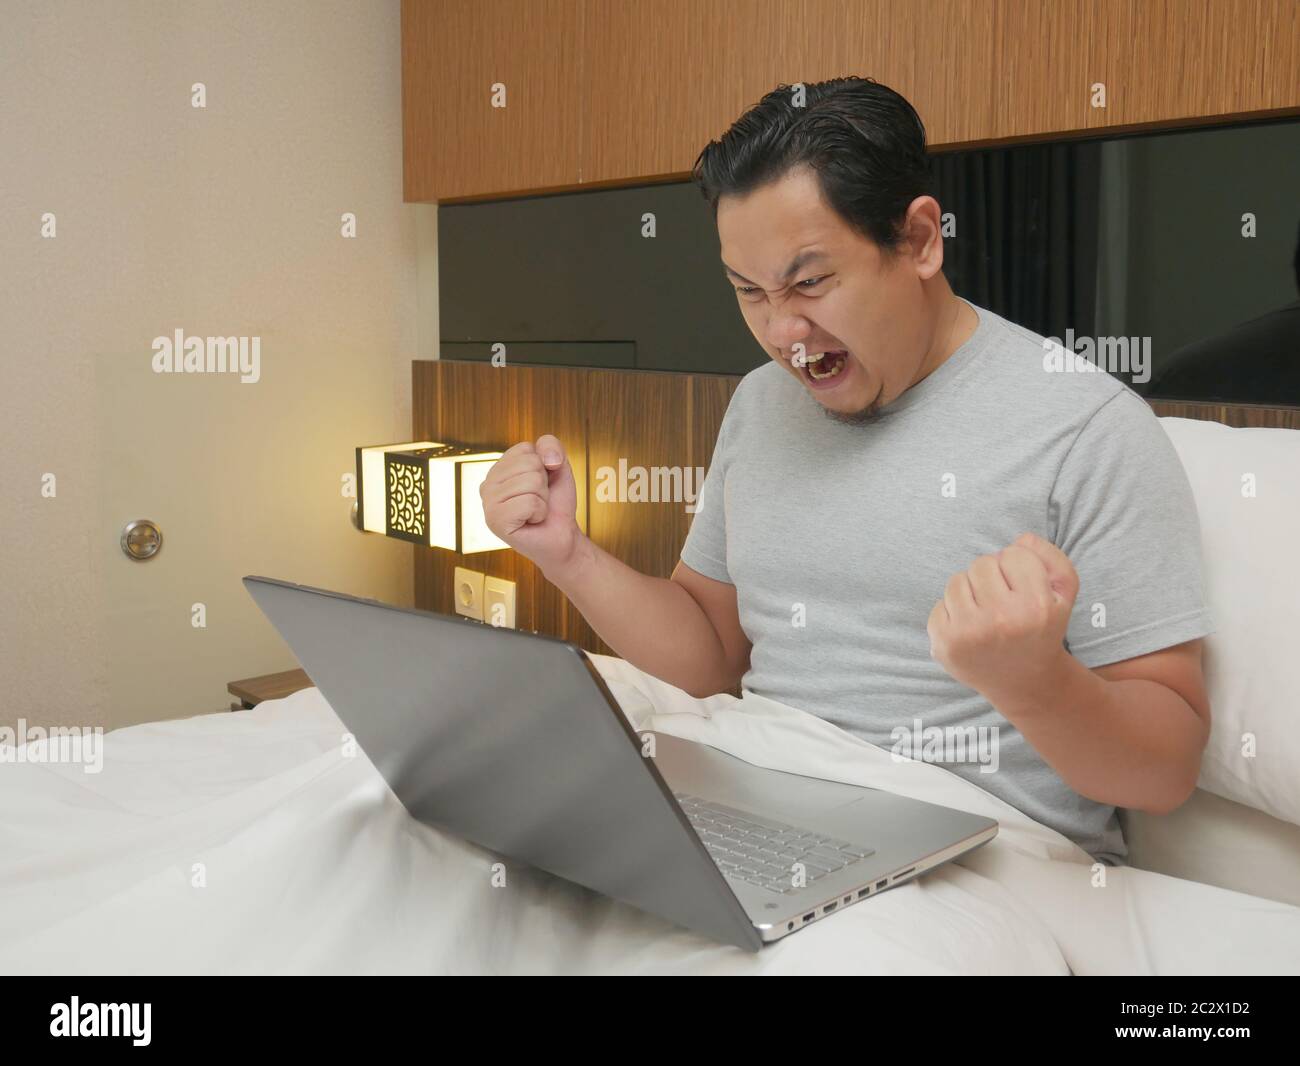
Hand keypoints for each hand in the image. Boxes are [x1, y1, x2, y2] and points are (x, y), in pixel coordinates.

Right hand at [479, 434, 586, 577]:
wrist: (561, 536)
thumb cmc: (555, 503)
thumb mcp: (557, 466)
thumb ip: (551, 445)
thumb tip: (547, 460)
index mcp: (497, 469)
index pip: (525, 448)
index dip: (543, 465)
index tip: (541, 484)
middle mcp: (487, 484)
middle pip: (530, 464)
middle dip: (544, 484)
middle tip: (539, 501)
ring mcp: (487, 503)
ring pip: (531, 481)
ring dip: (543, 499)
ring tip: (535, 511)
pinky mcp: (495, 521)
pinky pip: (530, 502)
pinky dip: (540, 512)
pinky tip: (532, 521)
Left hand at [926, 532, 1078, 702]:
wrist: (1024, 682)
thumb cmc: (1042, 629)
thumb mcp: (1064, 594)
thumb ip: (1050, 557)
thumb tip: (1020, 539)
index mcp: (1035, 606)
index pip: (1014, 554)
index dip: (1019, 567)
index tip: (1024, 588)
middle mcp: (1001, 620)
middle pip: (982, 563)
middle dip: (993, 577)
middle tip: (1004, 602)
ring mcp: (969, 634)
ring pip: (957, 580)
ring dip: (970, 592)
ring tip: (987, 614)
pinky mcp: (944, 643)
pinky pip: (940, 604)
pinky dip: (953, 613)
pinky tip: (971, 630)